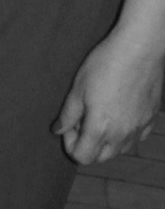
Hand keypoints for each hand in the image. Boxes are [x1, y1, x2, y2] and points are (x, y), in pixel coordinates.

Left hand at [53, 30, 163, 164]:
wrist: (139, 50)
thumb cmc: (105, 65)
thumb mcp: (78, 88)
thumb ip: (67, 114)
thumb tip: (58, 130)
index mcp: (100, 129)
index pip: (82, 157)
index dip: (70, 143)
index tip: (69, 124)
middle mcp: (122, 136)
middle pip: (100, 158)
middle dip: (87, 145)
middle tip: (82, 119)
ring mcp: (139, 130)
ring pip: (119, 150)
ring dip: (106, 141)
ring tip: (100, 113)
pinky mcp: (150, 120)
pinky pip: (136, 138)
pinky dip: (124, 133)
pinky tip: (119, 112)